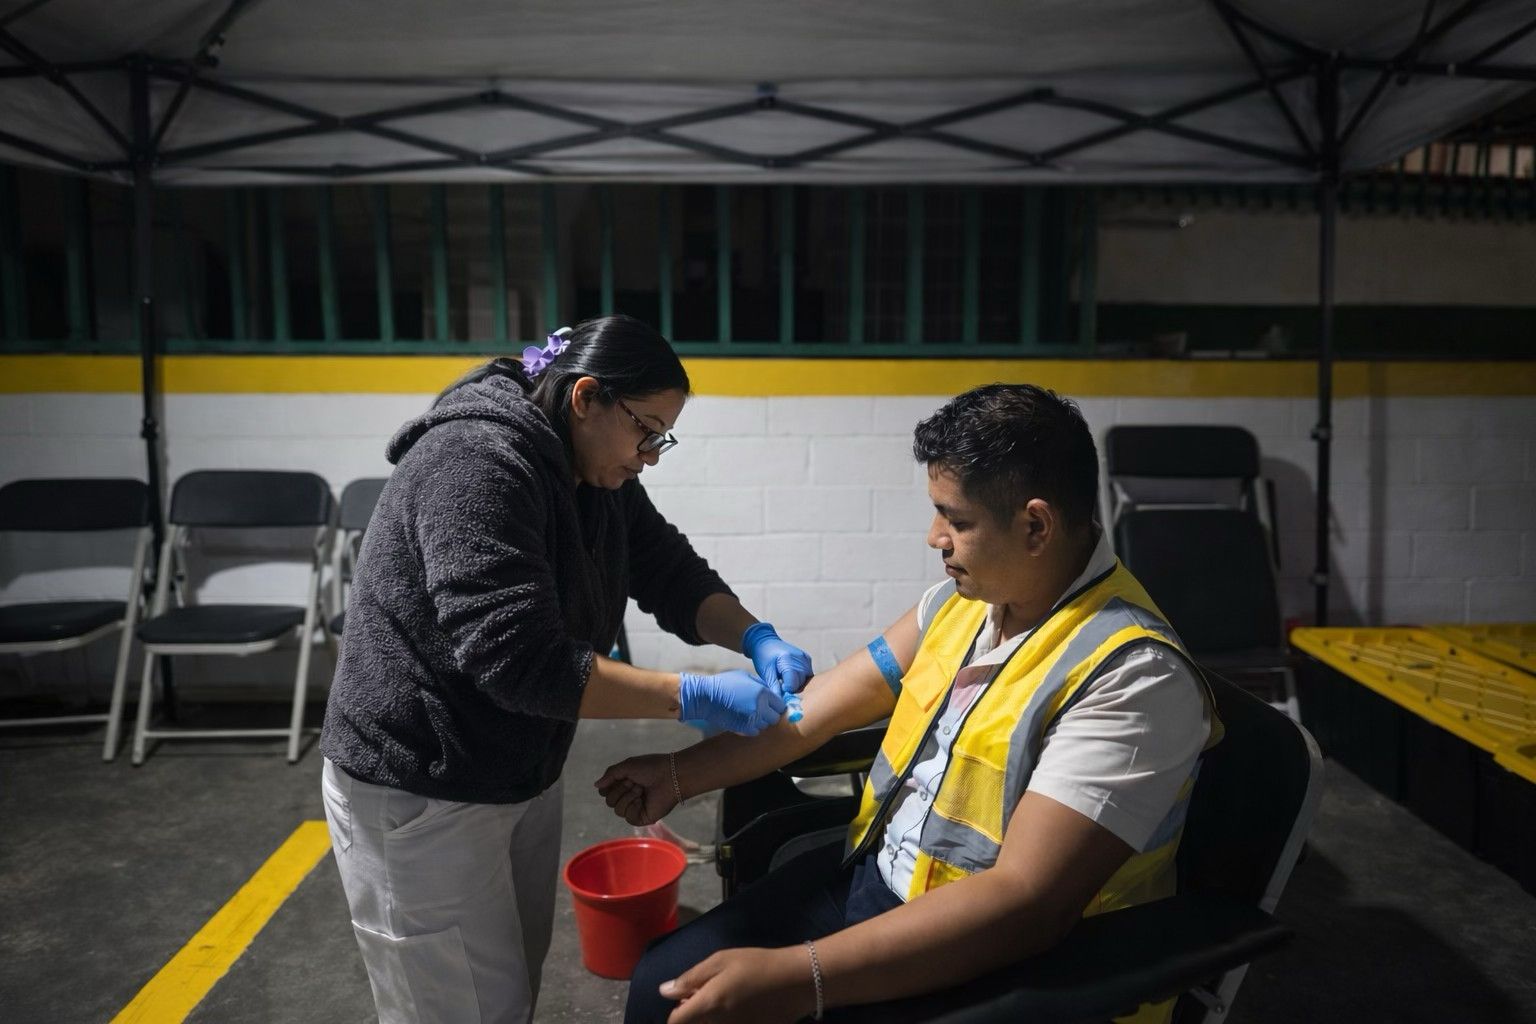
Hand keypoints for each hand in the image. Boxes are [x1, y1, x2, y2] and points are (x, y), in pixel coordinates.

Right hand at [595, 754, 675, 825]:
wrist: (670, 775)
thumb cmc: (652, 767)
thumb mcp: (626, 766)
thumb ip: (610, 775)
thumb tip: (596, 786)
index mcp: (625, 785)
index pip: (605, 791)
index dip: (610, 784)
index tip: (623, 776)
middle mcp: (630, 798)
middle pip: (609, 801)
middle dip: (619, 789)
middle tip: (634, 782)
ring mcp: (636, 808)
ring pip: (616, 810)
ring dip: (626, 796)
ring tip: (640, 789)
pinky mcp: (643, 818)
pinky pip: (627, 817)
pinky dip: (632, 806)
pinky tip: (641, 799)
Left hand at [660, 946, 812, 1023]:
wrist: (796, 982)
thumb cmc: (756, 965)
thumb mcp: (721, 960)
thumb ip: (691, 978)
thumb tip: (664, 992)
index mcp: (707, 1005)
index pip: (675, 1021)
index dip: (676, 1011)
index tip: (685, 1000)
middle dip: (692, 1015)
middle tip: (706, 996)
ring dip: (708, 1019)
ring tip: (724, 1001)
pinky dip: (726, 1021)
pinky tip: (739, 1008)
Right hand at [678, 670, 784, 735]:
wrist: (706, 697)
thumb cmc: (724, 683)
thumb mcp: (745, 676)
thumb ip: (761, 685)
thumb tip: (772, 692)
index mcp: (763, 693)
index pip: (781, 705)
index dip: (776, 705)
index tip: (771, 705)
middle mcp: (761, 707)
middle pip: (775, 717)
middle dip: (770, 714)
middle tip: (761, 710)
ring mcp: (752, 719)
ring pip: (765, 726)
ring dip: (761, 721)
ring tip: (750, 713)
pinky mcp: (743, 729)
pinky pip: (756, 732)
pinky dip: (752, 727)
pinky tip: (745, 719)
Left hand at [741, 622, 813, 695]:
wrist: (765, 641)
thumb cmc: (763, 656)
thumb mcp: (766, 672)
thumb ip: (774, 687)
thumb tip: (780, 701)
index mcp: (788, 660)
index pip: (793, 684)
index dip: (786, 690)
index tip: (779, 688)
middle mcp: (800, 658)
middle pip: (801, 682)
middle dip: (792, 687)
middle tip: (781, 684)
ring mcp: (805, 658)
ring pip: (806, 679)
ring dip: (798, 683)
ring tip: (785, 680)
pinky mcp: (807, 658)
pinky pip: (808, 674)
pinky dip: (801, 677)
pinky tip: (791, 675)